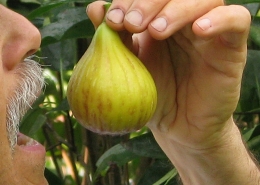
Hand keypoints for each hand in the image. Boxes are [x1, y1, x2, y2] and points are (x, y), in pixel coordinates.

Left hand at [87, 1, 250, 148]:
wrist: (178, 127)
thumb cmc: (153, 97)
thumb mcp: (130, 68)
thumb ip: (116, 39)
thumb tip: (95, 8)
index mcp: (160, 22)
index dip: (130, 0)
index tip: (112, 19)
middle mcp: (185, 21)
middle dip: (148, 2)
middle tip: (130, 22)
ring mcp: (209, 32)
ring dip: (176, 9)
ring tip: (154, 32)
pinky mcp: (231, 48)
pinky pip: (236, 20)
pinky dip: (219, 19)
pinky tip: (198, 30)